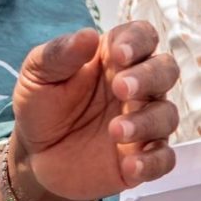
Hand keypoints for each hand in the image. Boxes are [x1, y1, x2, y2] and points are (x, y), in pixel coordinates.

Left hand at [10, 22, 179, 200]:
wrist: (34, 153)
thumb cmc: (40, 103)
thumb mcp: (37, 73)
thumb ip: (60, 53)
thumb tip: (88, 34)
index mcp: (111, 57)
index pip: (142, 36)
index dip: (138, 41)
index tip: (119, 54)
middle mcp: (135, 86)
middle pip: (165, 70)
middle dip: (149, 77)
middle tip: (121, 88)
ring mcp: (142, 121)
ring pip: (167, 114)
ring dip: (146, 122)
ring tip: (114, 131)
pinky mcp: (143, 156)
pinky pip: (164, 158)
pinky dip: (152, 162)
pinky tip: (129, 165)